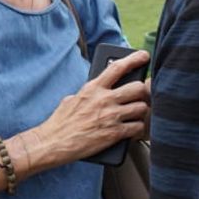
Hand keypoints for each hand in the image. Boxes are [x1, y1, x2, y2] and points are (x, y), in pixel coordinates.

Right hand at [26, 50, 150, 167]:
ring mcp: (111, 116)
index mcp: (93, 88)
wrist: (54, 143)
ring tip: (136, 114)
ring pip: (141, 108)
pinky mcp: (114, 134)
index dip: (134, 59)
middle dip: (142, 92)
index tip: (144, 55)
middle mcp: (104, 99)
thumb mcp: (72, 99)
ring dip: (141, 111)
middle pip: (137, 88)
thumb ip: (89, 92)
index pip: (118, 67)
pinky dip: (138, 129)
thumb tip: (97, 90)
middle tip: (140, 96)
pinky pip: (137, 127)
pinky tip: (133, 129)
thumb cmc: (61, 123)